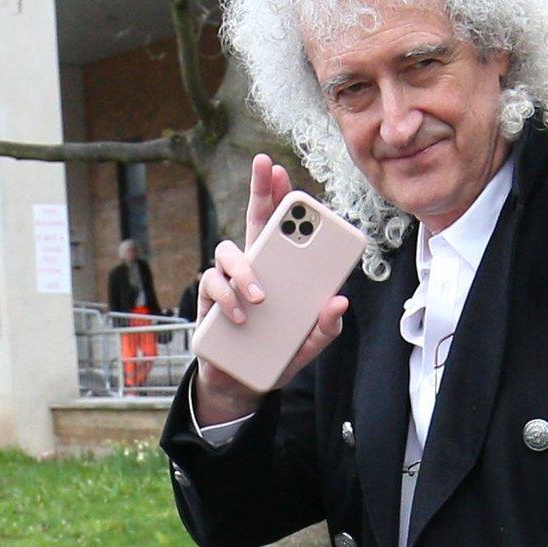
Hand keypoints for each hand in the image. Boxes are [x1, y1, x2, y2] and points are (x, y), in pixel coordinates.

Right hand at [192, 154, 350, 422]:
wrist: (242, 383)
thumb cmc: (277, 353)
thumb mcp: (310, 344)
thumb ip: (325, 327)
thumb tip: (339, 302)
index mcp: (280, 270)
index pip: (280, 228)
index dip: (279, 198)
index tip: (283, 172)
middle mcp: (253, 268)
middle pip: (253, 220)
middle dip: (259, 189)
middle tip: (265, 164)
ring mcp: (228, 282)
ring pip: (229, 253)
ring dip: (245, 269)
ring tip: (261, 296)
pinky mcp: (208, 303)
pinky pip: (212, 287)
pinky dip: (228, 300)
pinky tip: (242, 317)